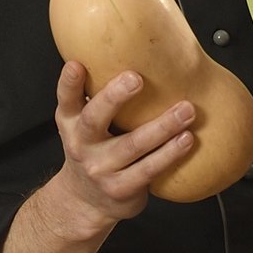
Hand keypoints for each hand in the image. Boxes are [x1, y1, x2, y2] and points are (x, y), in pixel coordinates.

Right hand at [44, 61, 195, 232]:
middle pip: (95, 118)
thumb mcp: (84, 124)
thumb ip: (99, 96)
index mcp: (70, 122)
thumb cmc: (94, 150)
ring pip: (132, 145)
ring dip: (162, 126)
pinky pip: (149, 169)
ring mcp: (101, 169)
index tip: (78, 64)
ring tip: (186, 110)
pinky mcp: (121, 188)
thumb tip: (134, 51)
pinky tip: (187, 139)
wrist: (86, 201)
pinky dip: (170, 154)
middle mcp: (81, 144)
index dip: (69, 82)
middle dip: (115, 97)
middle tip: (136, 78)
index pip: (66, 99)